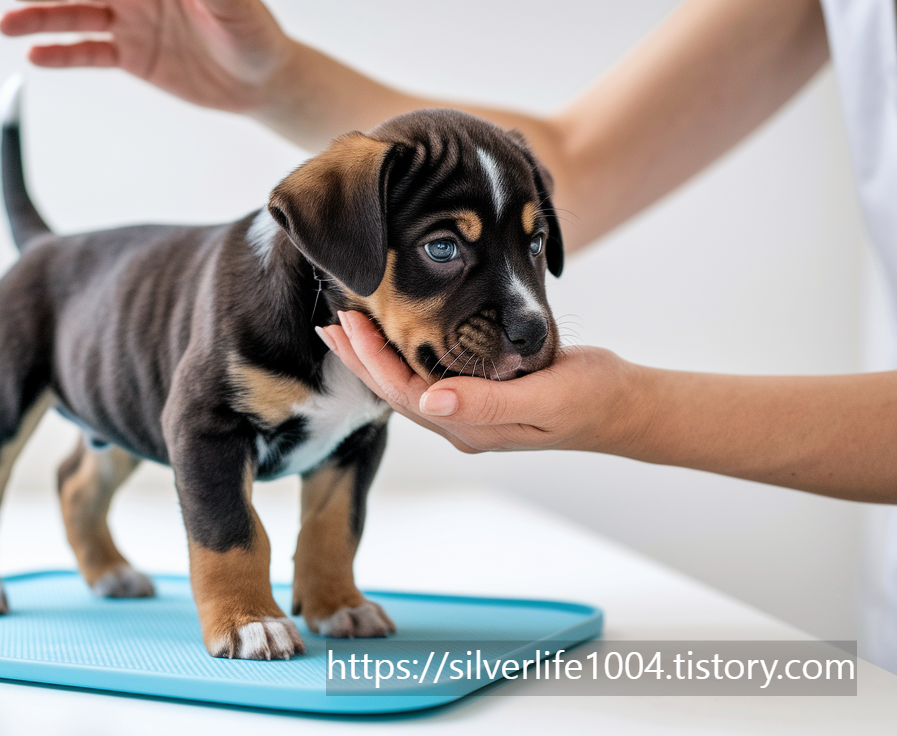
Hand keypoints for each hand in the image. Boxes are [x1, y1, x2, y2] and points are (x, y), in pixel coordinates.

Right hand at [0, 0, 294, 112]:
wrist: (261, 82)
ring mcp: (131, 20)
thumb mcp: (234, 5)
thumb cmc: (256, 33)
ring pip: (76, 13)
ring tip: (6, 22)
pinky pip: (89, 52)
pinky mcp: (131, 54)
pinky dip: (63, 54)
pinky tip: (34, 56)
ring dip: (40, 16)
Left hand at [319, 311, 649, 454]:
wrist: (625, 406)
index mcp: (471, 427)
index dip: (372, 360)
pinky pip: (428, 377)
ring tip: (349, 327)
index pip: (404, 393)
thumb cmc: (591, 397)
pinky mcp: (481, 396)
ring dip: (377, 356)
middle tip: (332, 320)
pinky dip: (404, 355)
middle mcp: (462, 423)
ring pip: (408, 384)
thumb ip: (487, 403)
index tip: (348, 324)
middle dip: (361, 358)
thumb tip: (431, 402)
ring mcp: (470, 412)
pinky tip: (395, 337)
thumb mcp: (545, 398)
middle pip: (395, 391)